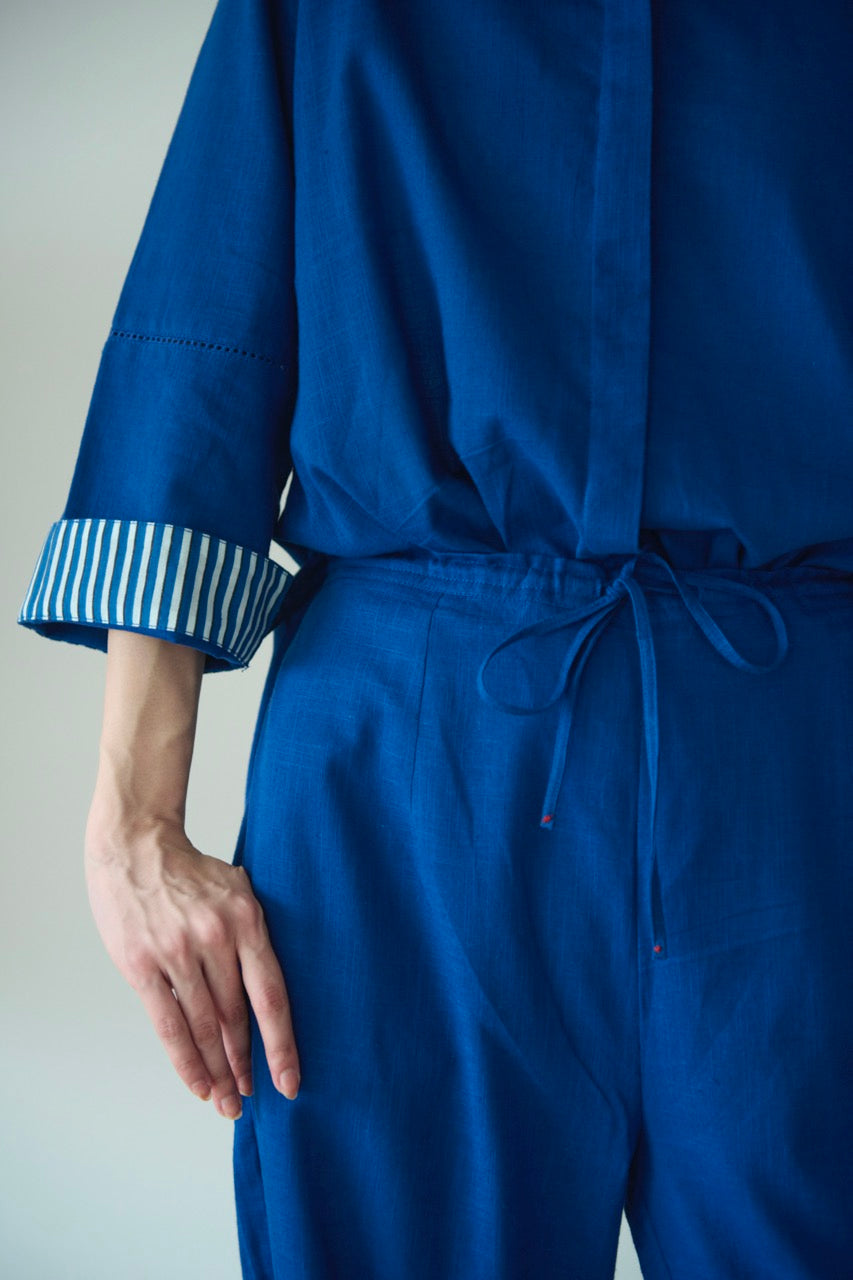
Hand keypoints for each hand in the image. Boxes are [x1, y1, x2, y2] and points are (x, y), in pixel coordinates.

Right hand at [83, 815, 300, 1118]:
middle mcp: (214, 938)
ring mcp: (176, 952)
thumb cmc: (191, 873)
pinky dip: (184, 1060)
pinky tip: (197, 1084)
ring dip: (217, 1071)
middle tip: (251, 1099)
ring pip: (203, 1027)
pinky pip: (168, 1024)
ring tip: (227, 1101)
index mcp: (246, 920)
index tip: (290, 1082)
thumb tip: (272, 988)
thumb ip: (253, 934)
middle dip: (246, 1065)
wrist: (136, 845)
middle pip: (236, 1018)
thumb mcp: (238, 890)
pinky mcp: (141, 965)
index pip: (270, 995)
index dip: (281, 1044)